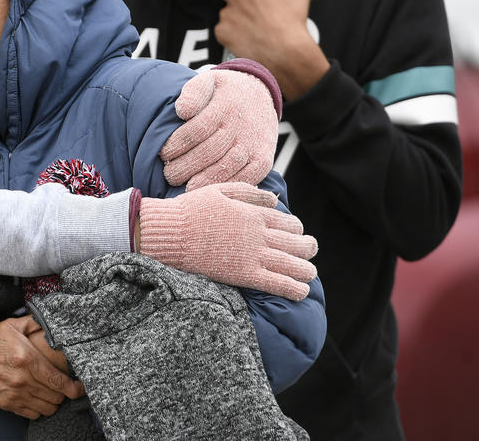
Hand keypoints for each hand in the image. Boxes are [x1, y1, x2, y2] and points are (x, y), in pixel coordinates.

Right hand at [0, 315, 82, 418]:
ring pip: (47, 408)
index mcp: (27, 359)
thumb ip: (34, 323)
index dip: (75, 388)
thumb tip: (52, 320)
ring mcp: (15, 395)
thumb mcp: (10, 326)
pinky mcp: (8, 404)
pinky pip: (33, 414)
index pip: (59, 382)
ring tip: (53, 392)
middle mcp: (23, 380)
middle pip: (56, 397)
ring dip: (54, 402)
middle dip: (65, 392)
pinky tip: (39, 398)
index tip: (80, 387)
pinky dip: (40, 409)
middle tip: (64, 384)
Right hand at [138, 182, 317, 299]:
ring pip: (292, 264)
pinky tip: (301, 291)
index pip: (288, 222)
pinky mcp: (244, 274)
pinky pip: (277, 283)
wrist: (171, 233)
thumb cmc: (191, 210)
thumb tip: (274, 198)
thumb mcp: (220, 190)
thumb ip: (249, 192)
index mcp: (253, 213)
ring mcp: (252, 255)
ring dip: (306, 269)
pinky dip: (294, 288)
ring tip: (309, 273)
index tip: (298, 232)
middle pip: (295, 243)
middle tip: (310, 249)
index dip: (297, 228)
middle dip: (308, 247)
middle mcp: (258, 234)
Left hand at [161, 68, 278, 189]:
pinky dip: (225, 186)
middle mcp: (241, 127)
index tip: (162, 154)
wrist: (260, 95)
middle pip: (208, 152)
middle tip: (169, 175)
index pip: (196, 130)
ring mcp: (254, 145)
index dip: (177, 145)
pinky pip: (245, 179)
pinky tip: (208, 190)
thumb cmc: (224, 92)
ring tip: (184, 187)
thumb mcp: (209, 81)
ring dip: (202, 181)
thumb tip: (182, 111)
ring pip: (226, 168)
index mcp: (225, 106)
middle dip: (185, 167)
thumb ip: (194, 92)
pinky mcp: (264, 160)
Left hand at [216, 0, 329, 99]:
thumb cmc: (292, 20)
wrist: (284, 51)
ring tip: (248, 24)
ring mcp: (226, 14)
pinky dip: (229, 32)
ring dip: (232, 15)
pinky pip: (221, 29)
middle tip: (245, 3)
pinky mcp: (221, 31)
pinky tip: (242, 37)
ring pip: (224, 11)